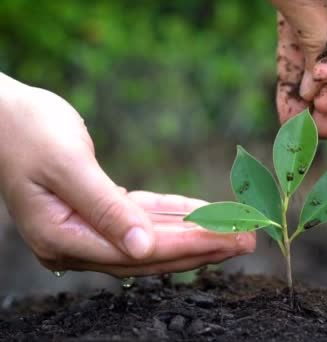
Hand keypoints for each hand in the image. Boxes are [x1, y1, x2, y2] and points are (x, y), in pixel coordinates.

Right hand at [0, 74, 254, 276]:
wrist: (1, 113)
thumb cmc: (26, 131)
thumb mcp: (67, 165)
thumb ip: (106, 208)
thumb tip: (144, 248)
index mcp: (61, 238)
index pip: (139, 251)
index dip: (188, 246)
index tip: (229, 239)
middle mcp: (74, 243)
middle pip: (150, 254)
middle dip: (201, 247)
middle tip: (246, 240)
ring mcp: (84, 229)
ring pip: (151, 239)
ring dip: (194, 233)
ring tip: (235, 230)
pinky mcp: (95, 211)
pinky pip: (142, 216)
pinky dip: (173, 214)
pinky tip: (203, 213)